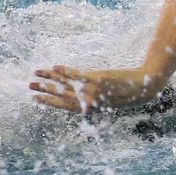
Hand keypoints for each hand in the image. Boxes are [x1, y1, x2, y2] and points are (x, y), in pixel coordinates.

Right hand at [30, 65, 159, 113]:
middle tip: (29, 87)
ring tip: (35, 74)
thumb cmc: (131, 94)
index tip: (37, 99)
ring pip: (66, 85)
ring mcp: (93, 90)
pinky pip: (78, 75)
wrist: (146, 87)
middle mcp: (90, 101)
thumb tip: (87, 105)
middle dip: (45, 92)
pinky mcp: (98, 78)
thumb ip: (98, 102)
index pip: (67, 106)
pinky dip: (66, 72)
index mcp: (92, 108)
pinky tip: (54, 67)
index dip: (51, 103)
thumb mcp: (113, 101)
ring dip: (50, 79)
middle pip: (62, 96)